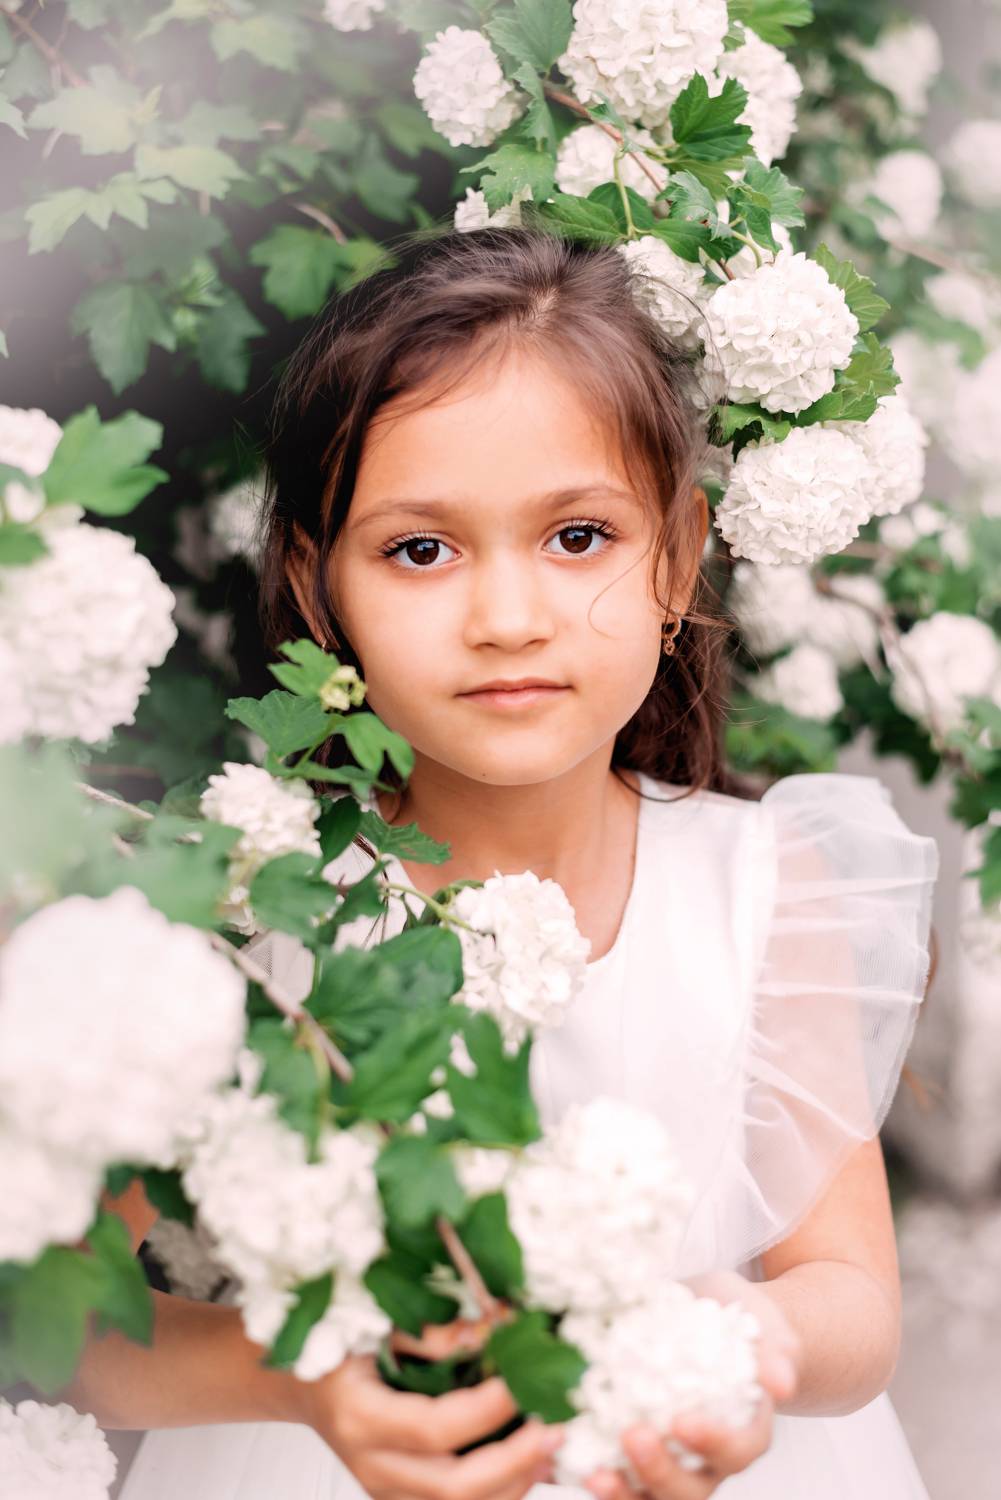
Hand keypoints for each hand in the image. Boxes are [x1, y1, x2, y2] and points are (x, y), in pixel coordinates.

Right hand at [301, 1316, 564, 1499]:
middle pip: (450, 1488)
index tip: (522, 1383)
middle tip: (554, 1430)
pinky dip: (497, 1492)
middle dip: (512, 1462)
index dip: (484, 1410)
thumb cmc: (343, 1349)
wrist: (309, 1387)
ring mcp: (385, 1492)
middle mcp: (370, 1466)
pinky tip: (527, 1466)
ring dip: (512, 1485)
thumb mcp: (379, 1326)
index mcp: (359, 1416)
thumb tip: (492, 1327)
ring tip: (549, 1450)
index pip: (431, 1428)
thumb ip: (431, 1332)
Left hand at [584, 1271, 801, 1499]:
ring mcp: (674, 1467)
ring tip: (594, 1474)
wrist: (712, 1322)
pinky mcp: (636, 1461)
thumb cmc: (740, 1322)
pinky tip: (566, 1463)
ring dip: (624, 1494)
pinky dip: (596, 1480)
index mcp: (747, 1430)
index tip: (683, 1421)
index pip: (739, 1451)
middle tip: (633, 1435)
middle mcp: (711, 1461)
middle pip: (693, 1490)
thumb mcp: (759, 1322)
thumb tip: (779, 1381)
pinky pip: (619, 1484)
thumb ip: (772, 1349)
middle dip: (661, 1472)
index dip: (713, 1443)